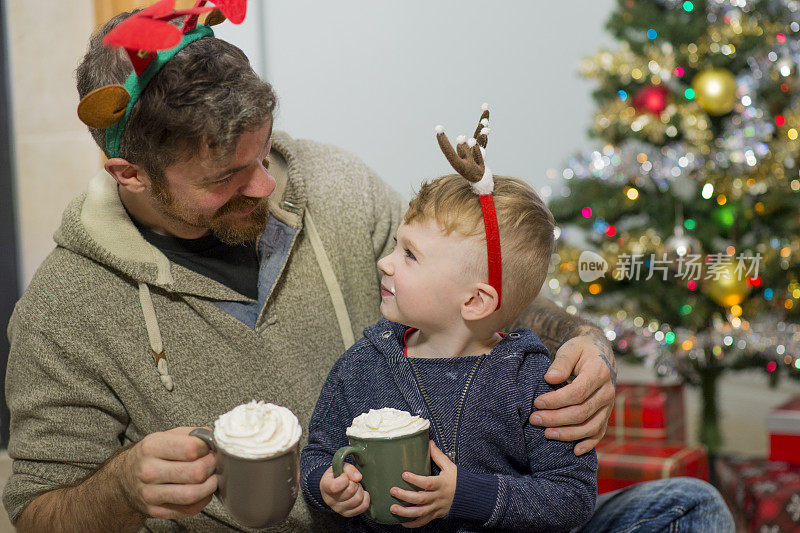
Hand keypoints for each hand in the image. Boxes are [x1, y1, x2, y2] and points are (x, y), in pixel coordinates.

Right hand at [119, 427, 217, 518]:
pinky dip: (202, 500)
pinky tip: (202, 491)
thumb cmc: (151, 455)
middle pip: (195, 472)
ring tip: (212, 477)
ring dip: (210, 485)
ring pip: (193, 494)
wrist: (124, 478)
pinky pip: (188, 509)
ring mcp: (150, 493)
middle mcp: (149, 471)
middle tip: (214, 462)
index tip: (210, 448)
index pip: (191, 448)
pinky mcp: (155, 511)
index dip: (208, 448)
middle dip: (212, 466)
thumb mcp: (165, 436)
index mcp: (152, 447)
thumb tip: (214, 439)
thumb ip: (191, 434)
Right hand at [320, 463, 369, 516]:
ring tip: (355, 487)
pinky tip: (360, 493)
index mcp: (325, 486)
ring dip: (360, 490)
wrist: (334, 486)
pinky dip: (365, 498)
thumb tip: (358, 477)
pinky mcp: (347, 513)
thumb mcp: (341, 467)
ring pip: (358, 499)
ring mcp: (338, 509)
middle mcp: (330, 500)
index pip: (335, 486)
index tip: (344, 476)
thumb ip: (349, 469)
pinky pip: (363, 507)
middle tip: (352, 481)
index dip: (344, 479)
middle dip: (354, 483)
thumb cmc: (337, 475)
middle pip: (350, 491)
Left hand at [389, 441, 455, 527]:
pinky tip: (401, 522)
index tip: (404, 474)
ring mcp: (436, 507)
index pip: (428, 483)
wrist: (469, 497)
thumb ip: (438, 455)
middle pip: (420, 499)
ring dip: (405, 512)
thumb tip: (429, 442)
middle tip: (392, 491)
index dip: (416, 480)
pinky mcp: (435, 515)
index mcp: (441, 484)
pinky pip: (423, 521)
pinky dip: (413, 523)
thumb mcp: (449, 466)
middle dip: (405, 496)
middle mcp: (438, 497)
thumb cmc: (457, 480)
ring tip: (393, 509)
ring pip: (420, 512)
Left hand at [530, 326, 615, 454]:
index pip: (577, 392)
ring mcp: (608, 406)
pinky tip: (574, 451)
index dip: (556, 400)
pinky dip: (588, 444)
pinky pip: (599, 433)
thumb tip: (550, 378)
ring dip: (567, 434)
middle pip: (581, 412)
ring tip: (546, 434)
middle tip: (534, 419)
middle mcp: (607, 392)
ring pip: (590, 427)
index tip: (537, 402)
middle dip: (556, 418)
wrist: (599, 354)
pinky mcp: (605, 415)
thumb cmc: (580, 351)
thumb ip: (561, 362)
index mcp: (599, 372)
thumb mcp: (571, 349)